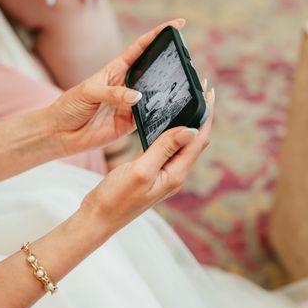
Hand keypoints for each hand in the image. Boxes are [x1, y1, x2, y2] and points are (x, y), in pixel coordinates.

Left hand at [48, 19, 185, 154]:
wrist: (60, 133)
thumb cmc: (69, 106)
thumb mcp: (88, 92)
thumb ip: (112, 93)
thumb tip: (137, 96)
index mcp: (116, 69)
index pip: (141, 47)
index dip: (158, 34)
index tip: (177, 24)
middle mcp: (126, 85)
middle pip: (153, 70)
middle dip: (169, 63)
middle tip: (186, 58)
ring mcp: (130, 104)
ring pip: (155, 95)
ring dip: (167, 91)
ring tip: (182, 86)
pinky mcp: (130, 123)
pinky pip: (151, 118)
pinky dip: (160, 116)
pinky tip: (169, 113)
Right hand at [81, 88, 214, 234]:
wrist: (98, 218)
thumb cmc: (116, 198)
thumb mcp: (141, 170)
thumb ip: (164, 149)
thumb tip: (191, 129)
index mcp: (175, 173)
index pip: (199, 140)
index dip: (206, 115)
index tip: (208, 91)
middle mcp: (174, 173)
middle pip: (194, 140)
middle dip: (201, 115)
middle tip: (202, 89)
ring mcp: (163, 173)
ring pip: (180, 142)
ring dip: (186, 121)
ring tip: (187, 99)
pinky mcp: (151, 172)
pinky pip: (165, 147)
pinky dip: (168, 131)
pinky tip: (164, 120)